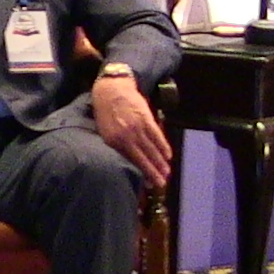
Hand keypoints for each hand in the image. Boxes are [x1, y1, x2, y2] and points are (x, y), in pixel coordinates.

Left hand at [92, 75, 172, 190]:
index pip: (129, 161)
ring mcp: (136, 128)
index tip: (148, 184)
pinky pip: (157, 136)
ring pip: (151, 149)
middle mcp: (125, 137)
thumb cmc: (106, 112)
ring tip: (166, 172)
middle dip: (153, 172)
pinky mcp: (146, 119)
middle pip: (142, 158)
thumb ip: (116, 145)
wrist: (112, 89)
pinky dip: (163, 146)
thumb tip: (128, 160)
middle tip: (161, 184)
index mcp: (112, 142)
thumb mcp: (105, 131)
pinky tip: (168, 155)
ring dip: (160, 162)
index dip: (141, 173)